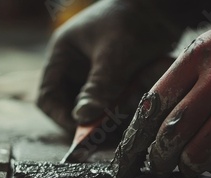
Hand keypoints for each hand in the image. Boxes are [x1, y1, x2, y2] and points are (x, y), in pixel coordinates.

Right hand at [37, 0, 177, 131]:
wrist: (163, 9)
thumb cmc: (133, 20)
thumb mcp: (115, 53)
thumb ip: (100, 86)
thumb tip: (83, 118)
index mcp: (63, 56)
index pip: (48, 96)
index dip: (60, 116)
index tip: (82, 131)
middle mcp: (75, 68)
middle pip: (71, 107)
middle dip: (90, 121)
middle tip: (110, 132)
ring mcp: (95, 76)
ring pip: (94, 109)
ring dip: (110, 117)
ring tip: (128, 115)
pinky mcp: (115, 81)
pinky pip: (113, 105)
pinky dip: (123, 110)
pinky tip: (137, 106)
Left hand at [113, 20, 210, 177]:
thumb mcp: (205, 52)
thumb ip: (176, 83)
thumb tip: (143, 130)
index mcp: (198, 56)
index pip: (152, 105)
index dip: (133, 140)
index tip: (124, 162)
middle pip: (171, 134)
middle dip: (157, 160)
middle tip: (157, 167)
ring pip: (198, 154)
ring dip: (187, 167)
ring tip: (187, 164)